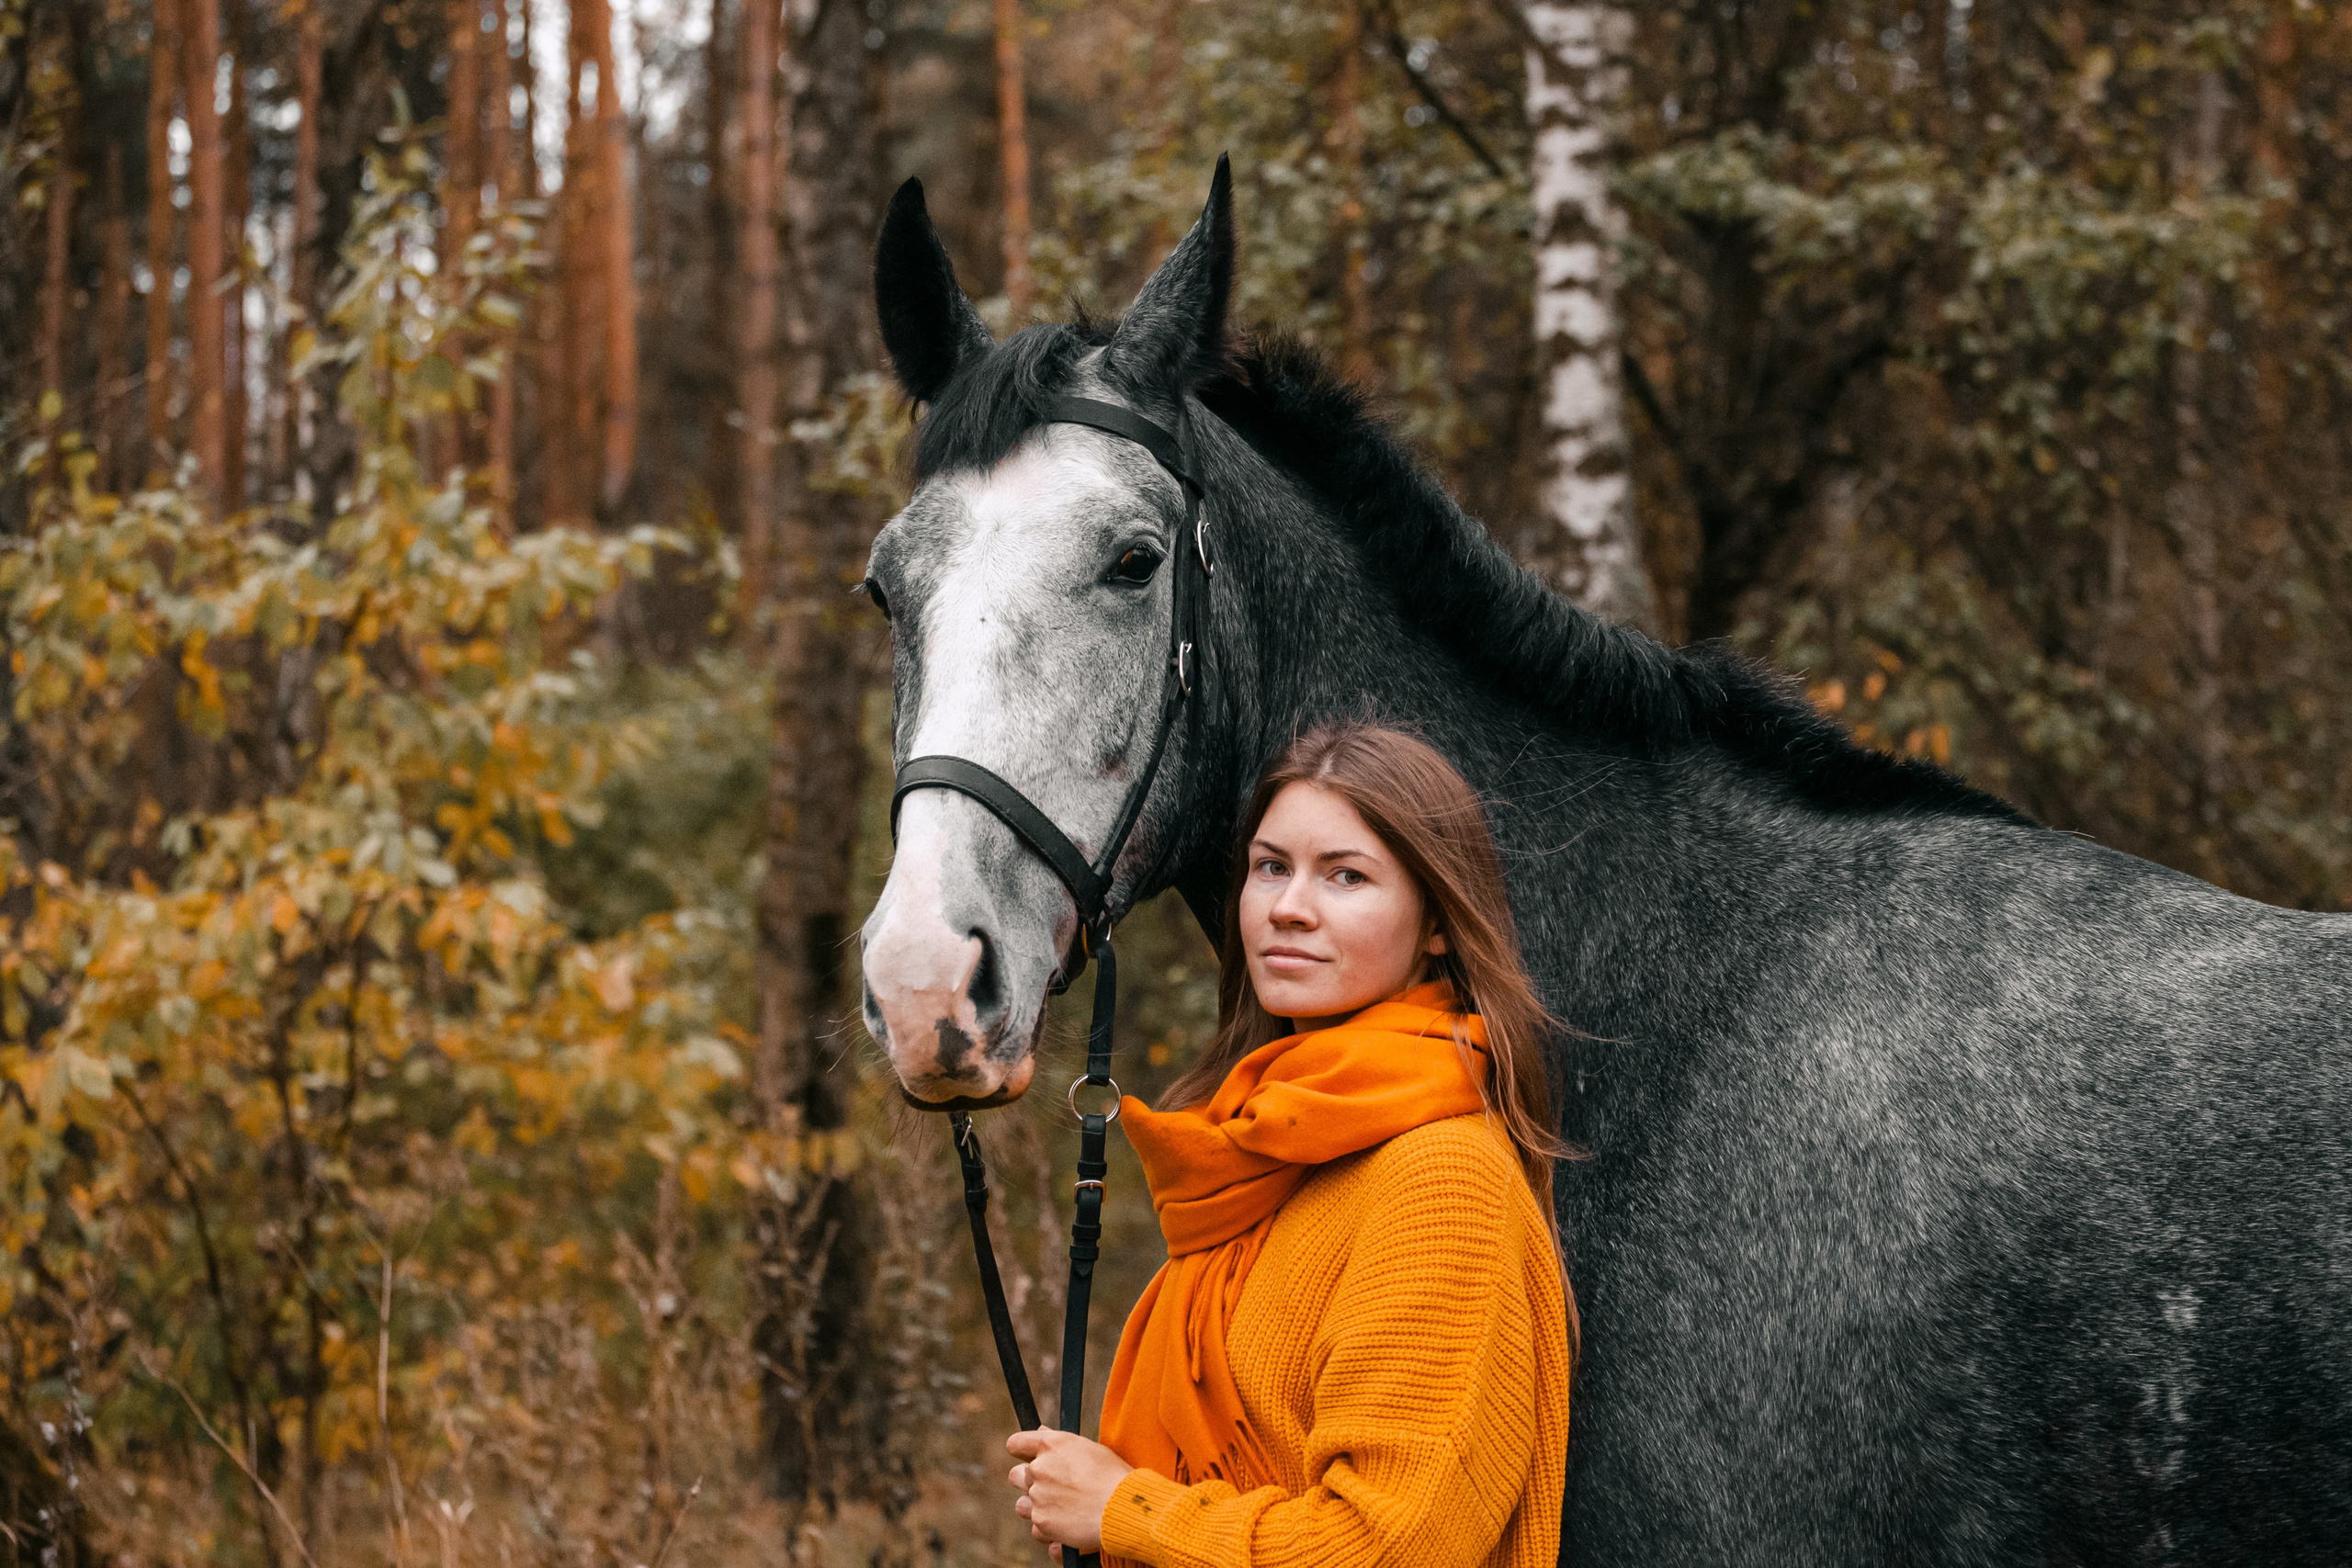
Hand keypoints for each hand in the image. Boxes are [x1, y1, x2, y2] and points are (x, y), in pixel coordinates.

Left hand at [1006, 1427, 1132, 1554]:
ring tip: (1061, 1512)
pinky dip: (1050, 1530)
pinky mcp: (1042, 1522)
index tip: (1027, 1458)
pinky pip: (1037, 1528)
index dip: (1021, 1452)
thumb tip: (1041, 1432)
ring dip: (1036, 1508)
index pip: (1016, 1444)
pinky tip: (1070, 1527)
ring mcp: (1037, 1496)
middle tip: (1052, 1490)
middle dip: (1030, 1482)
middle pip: (1016, 1475)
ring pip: (1022, 1505)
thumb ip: (1060, 1443)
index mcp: (1051, 1445)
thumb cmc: (1114, 1476)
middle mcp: (1039, 1468)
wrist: (1123, 1507)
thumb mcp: (1090, 1449)